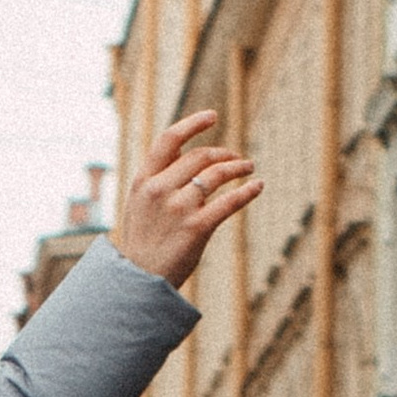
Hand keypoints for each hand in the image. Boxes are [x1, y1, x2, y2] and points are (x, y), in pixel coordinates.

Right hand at [115, 113, 262, 288]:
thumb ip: (158, 180)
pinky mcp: (197, 228)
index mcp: (144, 180)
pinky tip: (257, 186)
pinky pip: (228, 202)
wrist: (138, 280)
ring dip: (238, 167)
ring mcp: (179, 208)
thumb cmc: (143, 241)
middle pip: (199, 156)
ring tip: (248, 168)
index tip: (213, 116)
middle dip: (223, 153)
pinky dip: (247, 191)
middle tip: (237, 158)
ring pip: (216, 174)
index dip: (193, 124)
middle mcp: (160, 189)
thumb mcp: (140, 204)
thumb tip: (187, 158)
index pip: (169, 140)